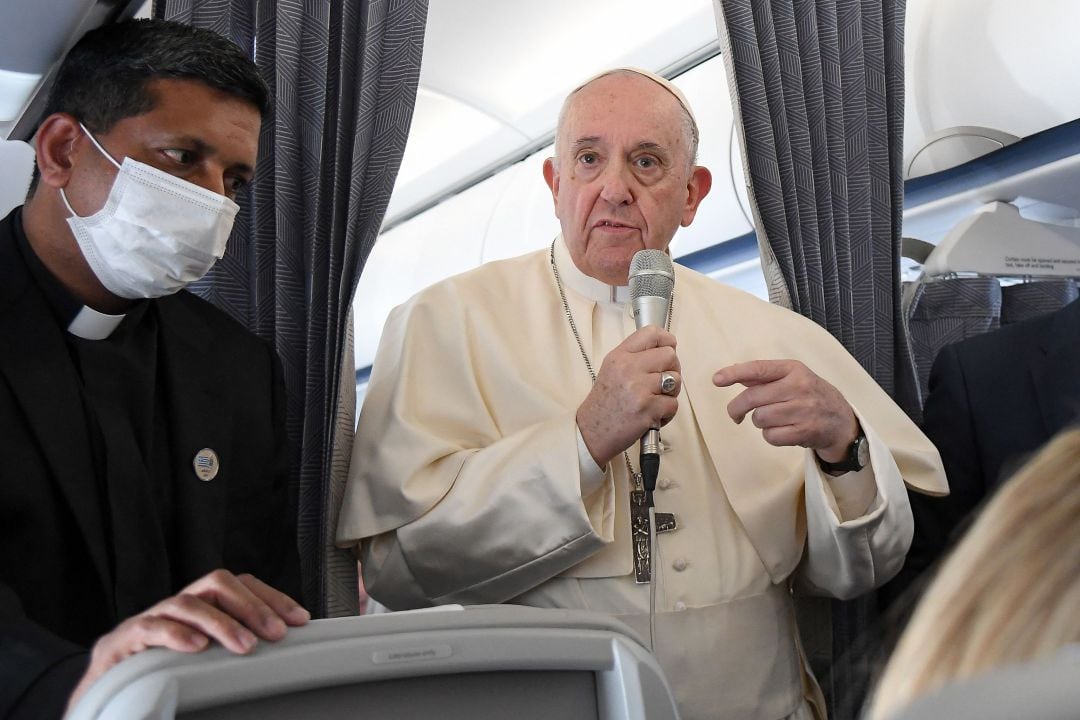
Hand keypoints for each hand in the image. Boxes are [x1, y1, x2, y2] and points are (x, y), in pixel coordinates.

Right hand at [66, 570, 308, 712]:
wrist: (98, 699)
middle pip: (216, 583)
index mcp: (198, 608)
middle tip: (276, 634)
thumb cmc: (156, 679)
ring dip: (222, 623)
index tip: (300, 620)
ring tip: (246, 647)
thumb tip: (285, 654)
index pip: (239, 585)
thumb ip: (233, 652)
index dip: (271, 598)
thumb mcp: (202, 665)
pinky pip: (149, 628)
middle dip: (251, 605)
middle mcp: (175, 606)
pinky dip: (175, 635)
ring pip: (187, 603)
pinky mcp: (119, 643)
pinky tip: (197, 648)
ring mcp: (147, 620)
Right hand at [577, 326, 680, 466]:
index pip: (652, 333)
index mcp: (620, 356)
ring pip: (676, 380)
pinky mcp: (648, 409)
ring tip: (656, 401)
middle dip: (672, 370)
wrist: (591, 432)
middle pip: (670, 356)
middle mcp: (629, 368)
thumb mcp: (612, 370)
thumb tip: (667, 351)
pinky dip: (667, 413)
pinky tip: (653, 416)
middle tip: (662, 383)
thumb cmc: (604, 403)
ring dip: (671, 393)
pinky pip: (673, 404)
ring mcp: (639, 388)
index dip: (667, 341)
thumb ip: (635, 357)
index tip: (668, 351)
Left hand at [713, 359, 857, 461]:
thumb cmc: (809, 395)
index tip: (716, 379)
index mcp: (793, 369)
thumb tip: (733, 373)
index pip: (758, 369)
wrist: (841, 420)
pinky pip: (770, 436)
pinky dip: (770, 436)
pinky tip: (782, 431)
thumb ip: (764, 376)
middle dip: (736, 408)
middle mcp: (798, 387)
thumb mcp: (792, 377)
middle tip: (735, 415)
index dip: (734, 373)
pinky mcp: (804, 431)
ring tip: (773, 420)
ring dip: (759, 422)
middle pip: (752, 398)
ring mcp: (803, 410)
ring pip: (759, 418)